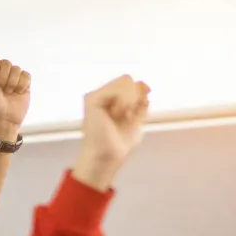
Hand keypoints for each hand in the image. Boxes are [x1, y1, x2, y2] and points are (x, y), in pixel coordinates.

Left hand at [0, 56, 31, 130]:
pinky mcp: (25, 82)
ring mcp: (14, 76)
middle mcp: (2, 71)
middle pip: (6, 63)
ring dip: (11, 84)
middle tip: (0, 89)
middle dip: (2, 78)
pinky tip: (17, 92)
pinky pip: (26, 75)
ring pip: (16, 69)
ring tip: (8, 93)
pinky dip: (21, 85)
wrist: (4, 117)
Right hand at [74, 75, 149, 189]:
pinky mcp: (92, 99)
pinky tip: (115, 115)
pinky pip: (119, 88)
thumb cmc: (119, 144)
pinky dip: (124, 102)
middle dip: (134, 98)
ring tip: (119, 116)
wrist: (108, 156)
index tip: (134, 113)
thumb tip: (143, 82)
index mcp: (110, 100)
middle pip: (128, 79)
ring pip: (126, 80)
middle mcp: (101, 96)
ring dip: (130, 101)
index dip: (139, 93)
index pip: (130, 83)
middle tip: (125, 116)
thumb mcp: (138, 117)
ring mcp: (95, 96)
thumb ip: (141, 99)